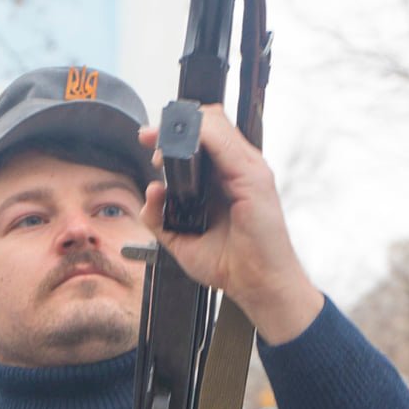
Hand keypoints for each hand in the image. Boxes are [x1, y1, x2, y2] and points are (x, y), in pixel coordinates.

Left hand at [138, 105, 323, 345]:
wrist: (259, 285)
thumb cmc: (232, 264)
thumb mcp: (183, 241)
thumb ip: (161, 218)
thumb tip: (151, 192)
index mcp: (226, 178)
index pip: (203, 136)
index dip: (174, 132)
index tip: (149, 140)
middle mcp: (239, 169)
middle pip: (209, 122)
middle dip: (173, 126)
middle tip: (150, 141)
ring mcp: (250, 170)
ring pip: (216, 123)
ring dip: (182, 129)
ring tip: (161, 149)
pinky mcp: (254, 178)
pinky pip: (225, 142)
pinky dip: (201, 135)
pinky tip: (181, 145)